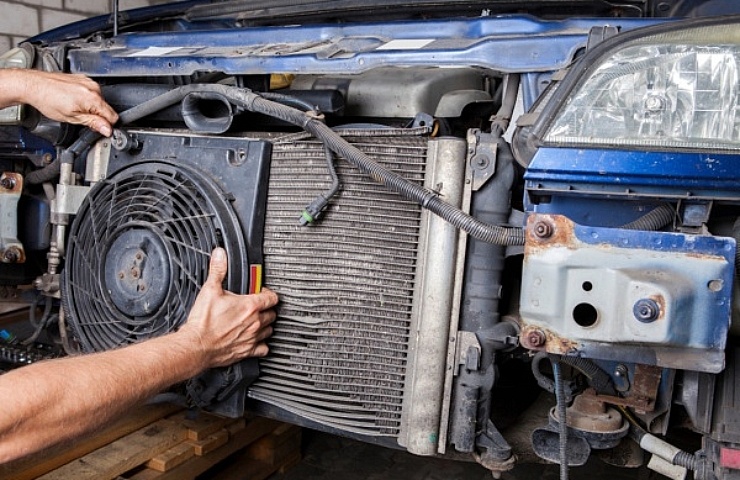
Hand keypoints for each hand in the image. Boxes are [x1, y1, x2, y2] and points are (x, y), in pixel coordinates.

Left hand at [13, 70, 118, 135]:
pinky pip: (91, 92)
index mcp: (93, 98)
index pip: (113, 116)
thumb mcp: (71, 118)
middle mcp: (92, 87)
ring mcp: (87, 81)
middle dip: (97, 116)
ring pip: (99, 100)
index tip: (98, 128)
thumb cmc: (46, 99)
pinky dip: (85, 98)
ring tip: (74, 107)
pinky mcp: (82, 78)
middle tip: (81, 118)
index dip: (106, 125)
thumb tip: (107, 129)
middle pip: (106, 108)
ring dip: (90, 107)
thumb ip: (93, 123)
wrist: (33, 85)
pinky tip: (72, 100)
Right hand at [178, 248, 277, 368]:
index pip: (272, 297)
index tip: (261, 292)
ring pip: (270, 330)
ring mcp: (252, 338)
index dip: (267, 292)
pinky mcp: (248, 351)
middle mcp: (255, 322)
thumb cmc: (203, 322)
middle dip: (266, 308)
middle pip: (272, 313)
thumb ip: (218, 270)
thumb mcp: (209, 290)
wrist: (196, 346)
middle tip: (257, 306)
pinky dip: (262, 344)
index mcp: (250, 306)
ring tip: (256, 320)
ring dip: (265, 324)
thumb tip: (220, 255)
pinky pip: (264, 348)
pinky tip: (255, 340)